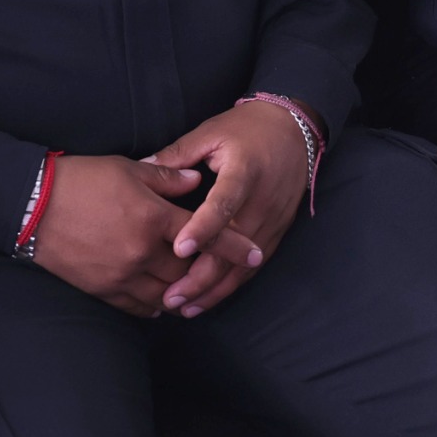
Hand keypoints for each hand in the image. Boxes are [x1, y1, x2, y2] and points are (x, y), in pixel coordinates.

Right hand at [31, 154, 244, 317]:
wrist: (32, 206)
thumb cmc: (80, 179)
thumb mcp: (126, 169)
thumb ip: (167, 178)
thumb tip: (196, 182)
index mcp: (153, 219)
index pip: (205, 236)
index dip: (234, 246)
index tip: (255, 254)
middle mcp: (142, 252)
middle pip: (190, 272)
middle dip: (208, 273)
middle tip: (223, 271)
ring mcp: (123, 275)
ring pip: (168, 295)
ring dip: (184, 292)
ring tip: (195, 289)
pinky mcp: (103, 290)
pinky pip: (140, 307)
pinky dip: (156, 305)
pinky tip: (162, 299)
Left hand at [144, 101, 313, 316]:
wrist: (294, 129)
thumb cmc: (247, 129)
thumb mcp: (211, 132)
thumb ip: (178, 155)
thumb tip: (142, 169)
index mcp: (244, 172)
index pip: (223, 204)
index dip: (202, 228)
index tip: (178, 248)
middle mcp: (262, 201)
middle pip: (233, 247)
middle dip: (202, 277)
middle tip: (171, 297)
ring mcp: (273, 221)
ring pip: (244, 265)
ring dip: (214, 289)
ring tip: (184, 307)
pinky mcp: (277, 232)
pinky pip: (254, 266)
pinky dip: (231, 285)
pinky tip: (208, 298)